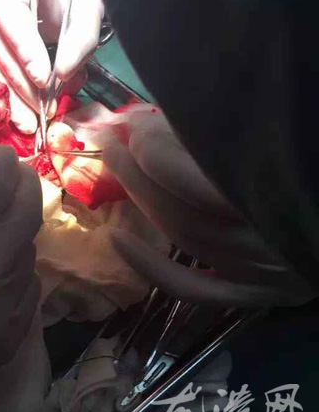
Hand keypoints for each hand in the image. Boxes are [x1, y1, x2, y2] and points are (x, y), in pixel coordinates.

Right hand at [0, 0, 103, 132]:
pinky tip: (14, 109)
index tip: (43, 79)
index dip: (23, 48)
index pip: (9, 10)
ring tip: (26, 121)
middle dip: (17, 81)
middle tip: (37, 113)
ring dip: (7, 92)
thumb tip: (61, 75)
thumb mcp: (89, 4)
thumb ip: (81, 37)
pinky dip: (1, 87)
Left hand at [103, 106, 315, 306]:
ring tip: (115, 164)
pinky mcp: (257, 296)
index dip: (157, 151)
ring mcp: (265, 277)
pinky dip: (152, 269)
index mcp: (285, 198)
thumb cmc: (314, 163)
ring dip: (141, 200)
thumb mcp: (290, 140)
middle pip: (184, 208)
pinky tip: (118, 241)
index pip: (199, 179)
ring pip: (184, 238)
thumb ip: (235, 133)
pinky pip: (194, 290)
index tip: (137, 124)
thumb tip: (171, 115)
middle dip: (139, 169)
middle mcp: (273, 245)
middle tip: (114, 138)